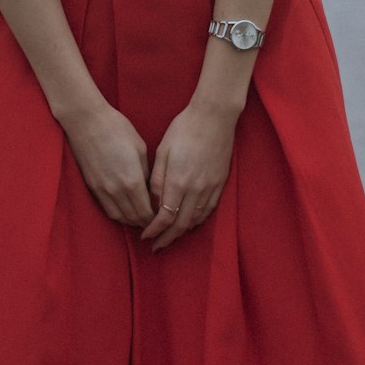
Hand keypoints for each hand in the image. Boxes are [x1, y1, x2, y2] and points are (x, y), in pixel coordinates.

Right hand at [59, 100, 155, 228]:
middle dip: (146, 223)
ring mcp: (102, 189)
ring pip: (119, 216)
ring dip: (132, 221)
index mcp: (132, 180)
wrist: (87, 121)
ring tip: (142, 220)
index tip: (163, 218)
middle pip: (134, 217)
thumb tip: (150, 190)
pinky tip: (126, 211)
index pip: (146, 211)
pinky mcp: (92, 186)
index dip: (156, 219)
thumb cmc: (117, 129)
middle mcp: (116, 190)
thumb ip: (147, 173)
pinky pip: (107, 209)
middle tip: (156, 223)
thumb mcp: (140, 148)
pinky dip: (119, 214)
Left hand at [140, 100, 237, 251]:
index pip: (164, 217)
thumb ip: (157, 179)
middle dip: (167, 239)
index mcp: (178, 181)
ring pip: (196, 220)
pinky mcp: (220, 184)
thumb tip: (152, 201)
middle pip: (180, 225)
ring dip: (182, 232)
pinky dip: (197, 221)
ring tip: (170, 238)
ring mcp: (210, 188)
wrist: (214, 117)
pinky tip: (190, 223)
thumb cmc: (183, 129)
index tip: (145, 236)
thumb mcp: (163, 151)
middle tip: (156, 247)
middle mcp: (195, 190)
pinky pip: (208, 210)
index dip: (153, 230)